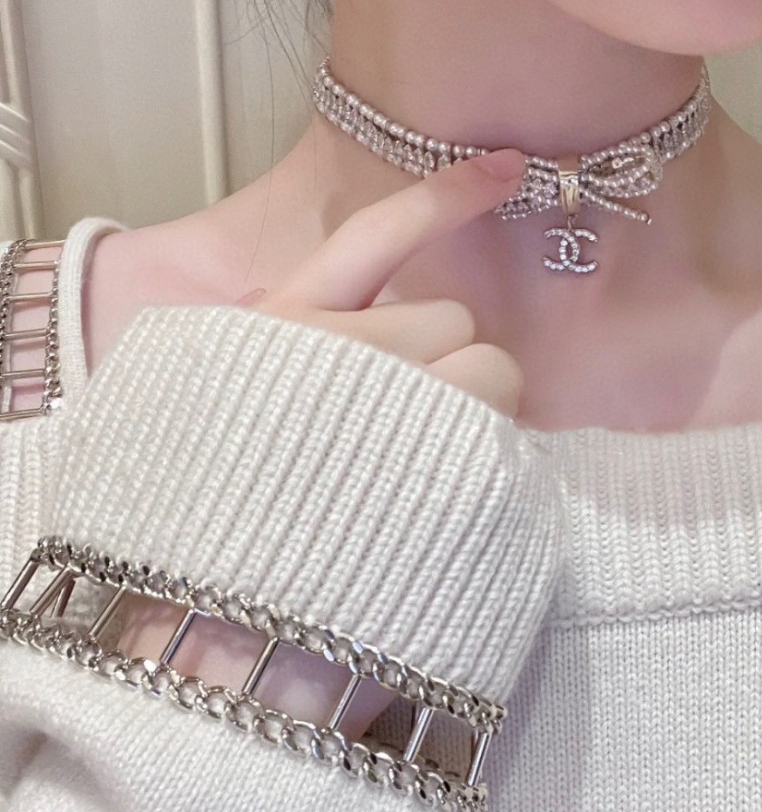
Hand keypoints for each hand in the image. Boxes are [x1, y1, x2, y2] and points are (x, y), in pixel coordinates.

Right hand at [115, 149, 530, 736]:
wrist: (199, 645)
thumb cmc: (207, 525)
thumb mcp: (217, 407)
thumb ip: (285, 356)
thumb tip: (368, 339)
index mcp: (276, 328)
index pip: (375, 234)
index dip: (448, 195)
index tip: (511, 166)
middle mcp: (334, 350)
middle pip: (451, 320)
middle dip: (444, 371)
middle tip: (404, 436)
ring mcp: (394, 409)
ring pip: (492, 373)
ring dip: (471, 421)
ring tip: (414, 482)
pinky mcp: (442, 474)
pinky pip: (505, 438)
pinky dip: (485, 466)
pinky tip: (438, 507)